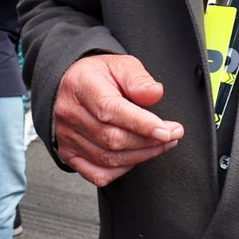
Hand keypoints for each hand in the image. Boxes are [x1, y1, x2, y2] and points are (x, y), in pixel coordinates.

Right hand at [53, 54, 183, 186]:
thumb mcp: (121, 65)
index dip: (141, 124)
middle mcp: (70, 113)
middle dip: (148, 142)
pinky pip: (97, 173)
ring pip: (108, 158)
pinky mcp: (69, 153)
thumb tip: (155, 93)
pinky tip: (135, 157)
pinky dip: (120, 171)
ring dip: (141, 155)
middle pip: (112, 138)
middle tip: (171, 135)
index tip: (166, 131)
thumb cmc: (98, 75)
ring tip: (161, 144)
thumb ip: (138, 79)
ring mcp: (67, 136)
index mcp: (81, 85)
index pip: (110, 110)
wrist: (72, 85)